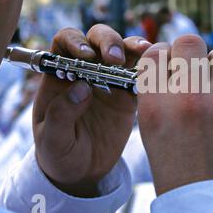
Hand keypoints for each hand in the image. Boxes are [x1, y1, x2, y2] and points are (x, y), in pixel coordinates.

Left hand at [33, 25, 150, 196]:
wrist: (83, 172)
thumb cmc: (59, 154)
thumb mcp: (52, 140)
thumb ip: (61, 114)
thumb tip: (81, 88)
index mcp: (60, 76)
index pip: (65, 42)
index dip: (76, 41)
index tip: (86, 55)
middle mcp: (86, 72)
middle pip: (96, 39)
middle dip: (108, 41)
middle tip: (115, 58)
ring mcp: (109, 81)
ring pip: (123, 51)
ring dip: (133, 46)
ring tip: (145, 52)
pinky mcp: (129, 96)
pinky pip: (141, 75)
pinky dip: (151, 68)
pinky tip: (159, 69)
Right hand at [137, 35, 212, 195]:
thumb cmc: (181, 173)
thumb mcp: (154, 134)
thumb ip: (160, 96)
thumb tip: (172, 65)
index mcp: (155, 106)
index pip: (155, 54)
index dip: (163, 55)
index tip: (170, 61)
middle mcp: (187, 99)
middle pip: (189, 42)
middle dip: (190, 51)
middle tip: (194, 67)